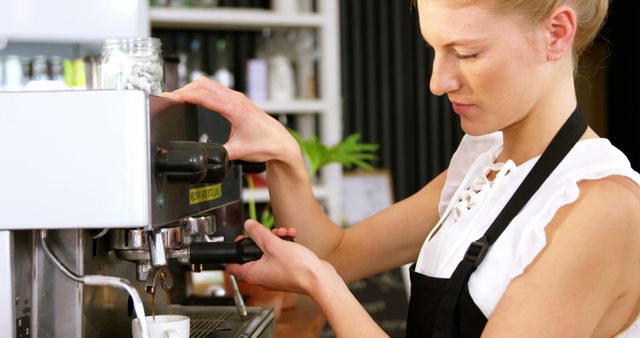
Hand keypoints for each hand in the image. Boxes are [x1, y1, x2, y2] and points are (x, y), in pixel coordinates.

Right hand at [162, 78, 298, 162]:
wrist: (281, 142)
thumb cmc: (266, 144)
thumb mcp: (239, 152)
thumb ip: (220, 153)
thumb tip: (205, 156)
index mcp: (235, 109)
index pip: (204, 96)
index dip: (184, 95)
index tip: (171, 98)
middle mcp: (236, 99)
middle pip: (204, 85)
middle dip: (184, 89)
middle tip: (170, 98)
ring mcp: (237, 98)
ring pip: (210, 84)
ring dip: (193, 88)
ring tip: (179, 97)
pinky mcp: (238, 100)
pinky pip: (216, 88)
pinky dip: (202, 90)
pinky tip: (196, 97)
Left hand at [226, 220, 333, 294]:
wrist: (318, 278)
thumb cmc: (298, 269)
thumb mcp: (274, 245)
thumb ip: (259, 233)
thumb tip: (248, 225)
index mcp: (253, 274)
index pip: (232, 266)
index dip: (235, 250)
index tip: (240, 239)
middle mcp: (261, 277)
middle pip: (252, 254)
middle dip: (262, 238)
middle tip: (268, 232)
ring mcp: (274, 275)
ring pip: (268, 252)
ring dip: (275, 239)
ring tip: (284, 233)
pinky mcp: (285, 271)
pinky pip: (279, 256)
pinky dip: (283, 246)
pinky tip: (291, 238)